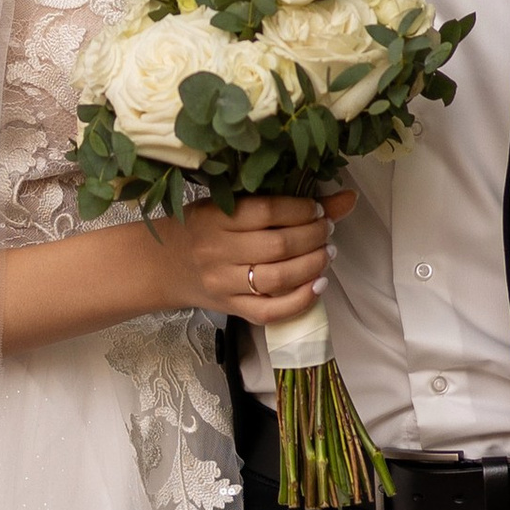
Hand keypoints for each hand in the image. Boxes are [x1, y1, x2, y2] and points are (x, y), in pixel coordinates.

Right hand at [138, 189, 354, 328]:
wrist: (163, 264)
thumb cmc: (201, 227)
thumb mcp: (229, 205)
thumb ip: (280, 201)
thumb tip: (346, 197)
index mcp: (215, 217)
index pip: (265, 211)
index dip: (300, 210)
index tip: (318, 209)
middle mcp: (218, 250)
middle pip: (277, 246)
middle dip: (313, 236)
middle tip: (328, 230)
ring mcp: (224, 283)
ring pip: (276, 279)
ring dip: (312, 265)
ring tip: (327, 254)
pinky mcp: (231, 309)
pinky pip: (269, 312)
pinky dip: (300, 301)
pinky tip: (318, 285)